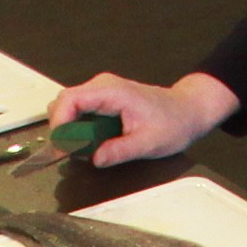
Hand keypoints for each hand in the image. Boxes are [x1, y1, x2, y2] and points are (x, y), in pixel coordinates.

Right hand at [48, 69, 224, 169]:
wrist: (187, 111)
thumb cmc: (173, 124)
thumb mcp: (149, 143)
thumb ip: (120, 151)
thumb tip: (95, 159)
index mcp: (112, 92)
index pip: (70, 99)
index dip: (59, 123)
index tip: (61, 147)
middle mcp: (102, 86)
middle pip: (64, 102)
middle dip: (62, 129)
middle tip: (70, 153)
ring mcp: (102, 91)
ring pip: (70, 106)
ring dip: (70, 129)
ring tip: (82, 150)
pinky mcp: (103, 99)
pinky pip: (81, 111)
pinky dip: (79, 128)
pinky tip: (91, 143)